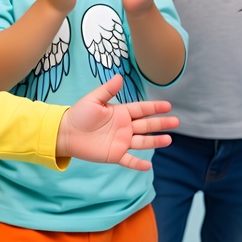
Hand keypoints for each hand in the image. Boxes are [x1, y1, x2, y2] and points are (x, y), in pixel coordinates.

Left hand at [56, 74, 177, 169]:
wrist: (65, 132)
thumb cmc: (78, 114)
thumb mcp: (93, 100)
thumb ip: (107, 90)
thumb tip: (120, 76)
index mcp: (120, 113)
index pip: (141, 109)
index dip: (154, 108)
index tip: (168, 105)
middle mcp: (124, 127)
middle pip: (146, 125)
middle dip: (161, 123)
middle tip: (176, 121)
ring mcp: (121, 142)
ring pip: (142, 142)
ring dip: (155, 141)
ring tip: (169, 140)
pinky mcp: (115, 154)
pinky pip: (130, 160)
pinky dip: (138, 163)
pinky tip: (149, 164)